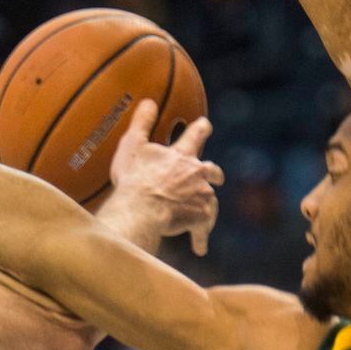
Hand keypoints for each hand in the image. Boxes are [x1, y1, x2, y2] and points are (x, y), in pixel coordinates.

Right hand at [109, 100, 224, 255]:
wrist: (143, 209)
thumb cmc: (134, 178)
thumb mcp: (133, 146)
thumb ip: (142, 123)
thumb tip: (149, 101)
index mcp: (182, 155)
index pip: (196, 134)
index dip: (201, 128)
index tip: (205, 125)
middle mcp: (197, 174)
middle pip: (211, 170)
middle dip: (213, 173)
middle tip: (217, 177)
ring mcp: (201, 197)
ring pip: (210, 200)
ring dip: (208, 205)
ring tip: (205, 215)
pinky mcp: (200, 218)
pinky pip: (202, 229)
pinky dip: (200, 237)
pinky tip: (199, 248)